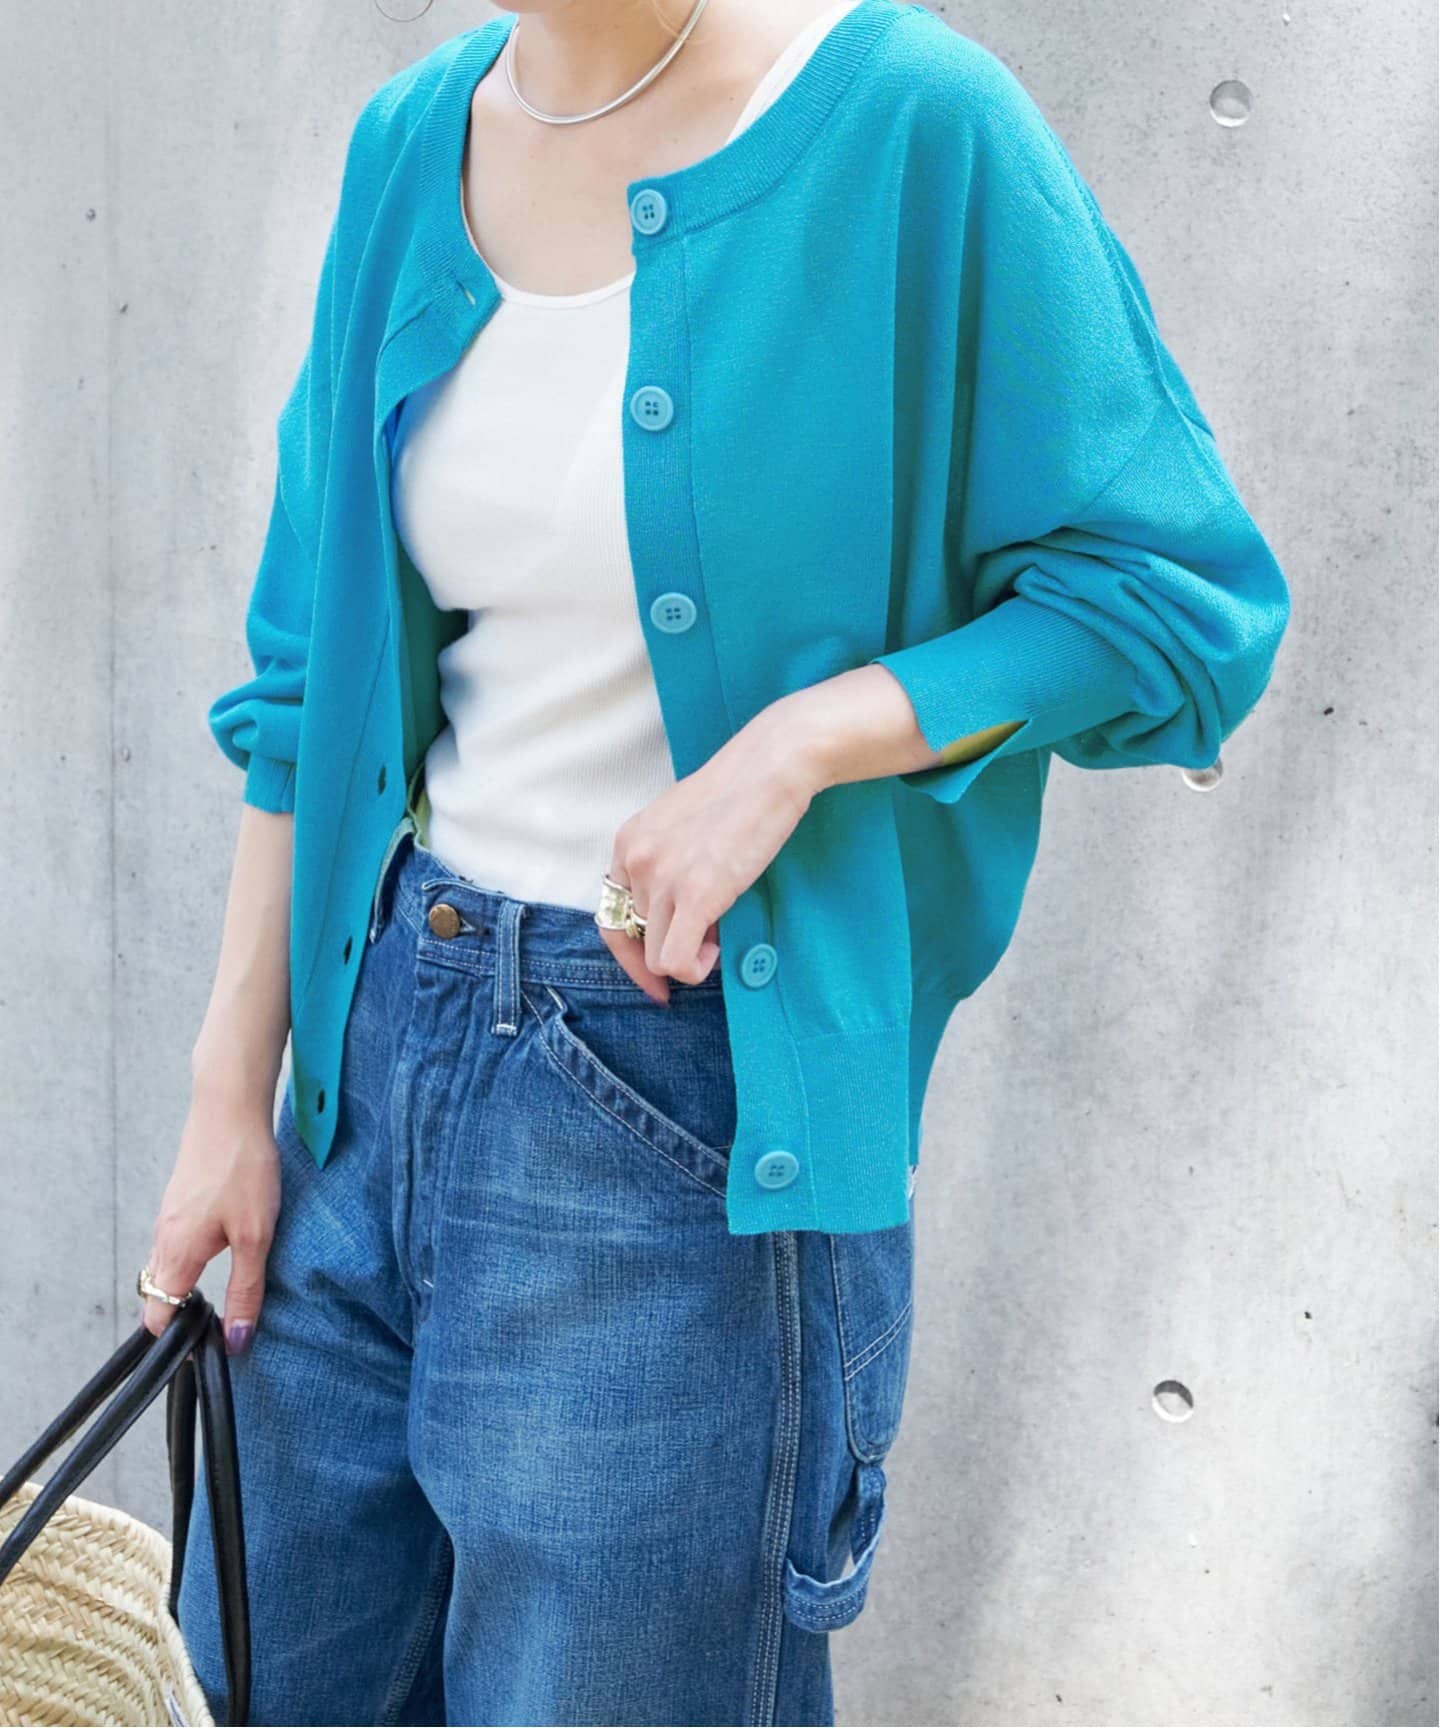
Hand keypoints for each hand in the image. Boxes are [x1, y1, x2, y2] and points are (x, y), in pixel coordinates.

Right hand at [140, 1080, 281, 1355]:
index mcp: (175, 1254)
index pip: (157, 1318)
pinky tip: (224, 1249)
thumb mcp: (256, 1236)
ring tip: (225, 1292)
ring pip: (167, 1268)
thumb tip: (236, 1340)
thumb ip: (246, 1290)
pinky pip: (177, 1243)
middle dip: (182, 1317)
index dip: (177, 1340)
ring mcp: (169, 1217)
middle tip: (219, 1324)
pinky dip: (191, 1259)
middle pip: (158, 1296)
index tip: (208, 1346)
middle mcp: (162, 1238)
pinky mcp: (180, 1200)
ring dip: (187, 1286)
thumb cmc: (243, 1168)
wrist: (229, 1107)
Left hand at [600, 701, 826, 1002]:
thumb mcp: (682, 824)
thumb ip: (668, 863)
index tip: (653, 973)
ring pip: (655, 956)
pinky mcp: (695, 894)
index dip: (629, 953)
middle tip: (703, 946)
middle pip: (634, 939)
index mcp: (629, 842)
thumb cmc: (739, 790)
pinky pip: (676, 962)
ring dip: (687, 956)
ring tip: (717, 934)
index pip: (610, 917)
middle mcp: (635, 861)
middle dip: (668, 945)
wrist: (771, 767)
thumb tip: (676, 914)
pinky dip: (693, 969)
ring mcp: (662, 879)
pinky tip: (714, 951)